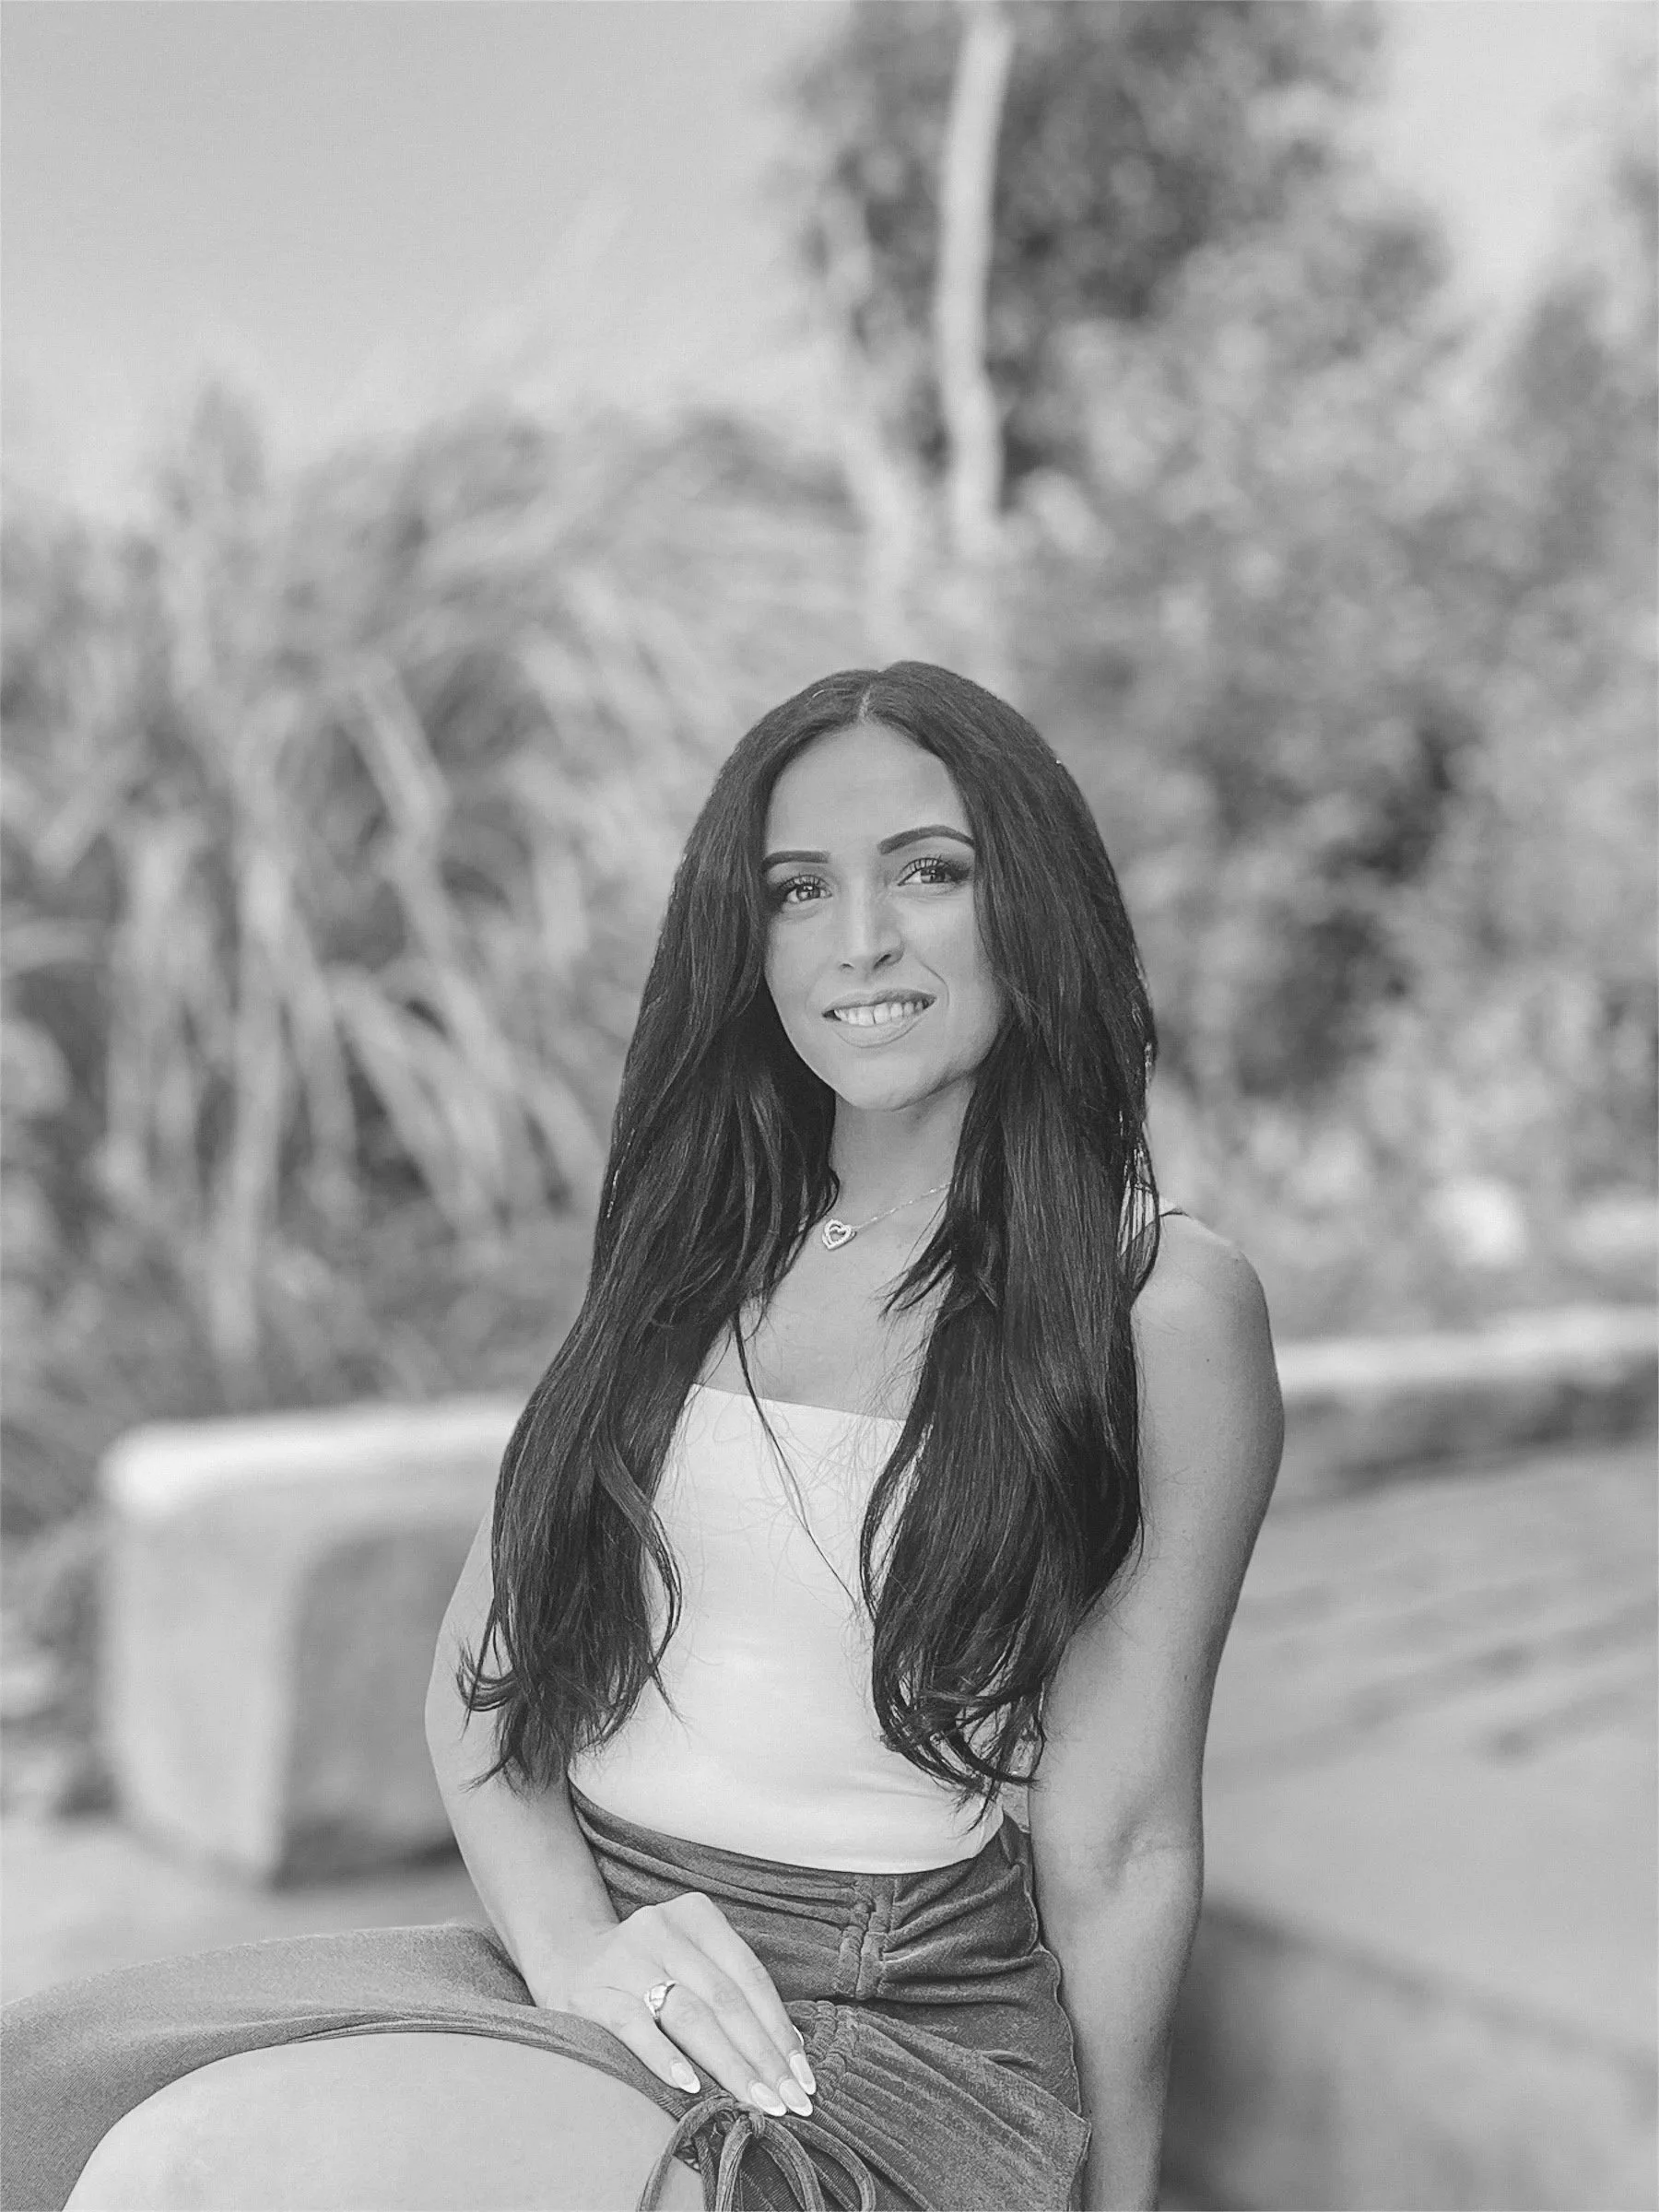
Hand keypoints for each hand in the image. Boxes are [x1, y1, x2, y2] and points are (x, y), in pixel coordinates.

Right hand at [549, 1890, 816, 2119]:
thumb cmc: (646, 1968)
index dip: (779, 2029)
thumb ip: (732, 1993)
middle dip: (762, 2056)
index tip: (802, 2078)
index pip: (749, 1976)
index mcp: (696, 1916)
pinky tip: (690, 2087)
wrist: (565, 1954)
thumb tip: (790, 2052)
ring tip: (754, 2102)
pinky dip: (665, 2057)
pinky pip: (634, 2027)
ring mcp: (625, 1959)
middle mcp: (662, 1928)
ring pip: (688, 2014)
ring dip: (727, 2064)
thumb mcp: (691, 1961)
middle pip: (725, 1999)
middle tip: (788, 2103)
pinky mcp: (590, 1992)